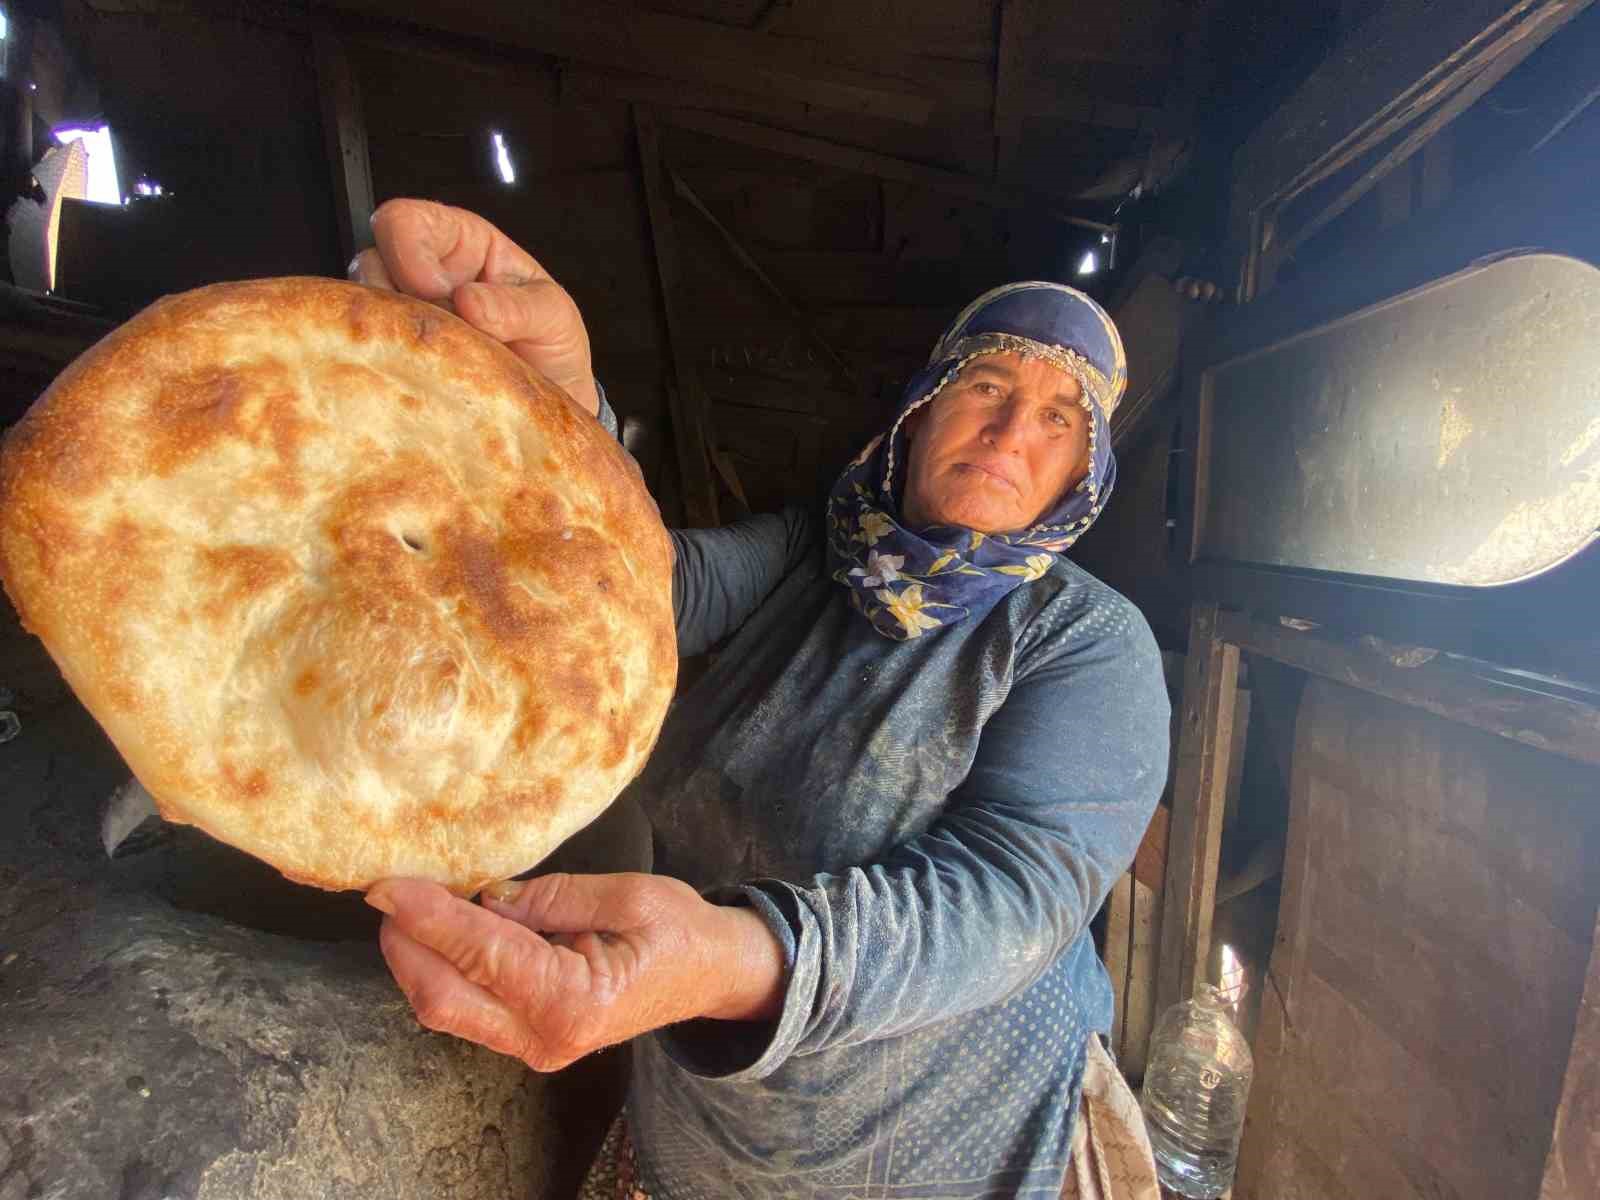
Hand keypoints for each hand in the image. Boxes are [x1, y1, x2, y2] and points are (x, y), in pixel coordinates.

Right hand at [349, 198, 600, 418]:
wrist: (546, 403)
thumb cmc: (550, 345)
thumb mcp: (554, 317)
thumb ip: (519, 306)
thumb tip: (469, 301)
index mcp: (463, 244)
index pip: (407, 220)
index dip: (407, 248)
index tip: (432, 290)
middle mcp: (423, 274)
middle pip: (370, 261)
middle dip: (395, 296)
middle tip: (437, 331)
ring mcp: (406, 317)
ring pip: (365, 310)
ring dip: (394, 333)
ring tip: (440, 358)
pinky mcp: (398, 358)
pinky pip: (373, 352)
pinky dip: (390, 362)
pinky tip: (424, 376)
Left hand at [366, 873, 785, 1070]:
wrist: (713, 975)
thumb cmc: (680, 929)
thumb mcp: (626, 894)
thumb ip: (549, 896)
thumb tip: (481, 894)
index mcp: (574, 1000)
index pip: (478, 952)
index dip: (425, 915)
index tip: (385, 882)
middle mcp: (544, 1036)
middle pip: (440, 996)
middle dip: (403, 942)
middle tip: (387, 889)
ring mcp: (533, 1045)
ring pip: (445, 1007)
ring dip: (417, 955)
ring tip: (410, 902)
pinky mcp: (528, 1037)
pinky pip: (467, 1006)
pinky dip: (443, 966)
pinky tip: (441, 927)